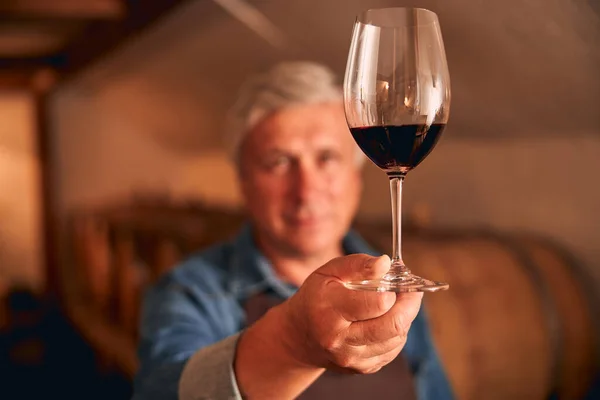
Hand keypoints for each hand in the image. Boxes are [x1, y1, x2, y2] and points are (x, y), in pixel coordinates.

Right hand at [279, 254, 422, 373]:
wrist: (300, 336)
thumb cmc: (316, 298)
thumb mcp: (329, 272)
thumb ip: (357, 265)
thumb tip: (385, 263)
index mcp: (330, 311)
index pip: (378, 303)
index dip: (393, 289)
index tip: (395, 278)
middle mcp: (341, 340)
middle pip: (394, 325)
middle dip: (410, 304)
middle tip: (411, 290)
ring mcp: (353, 358)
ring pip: (397, 338)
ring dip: (405, 318)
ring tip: (397, 303)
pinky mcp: (362, 368)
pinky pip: (393, 350)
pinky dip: (396, 333)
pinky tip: (385, 320)